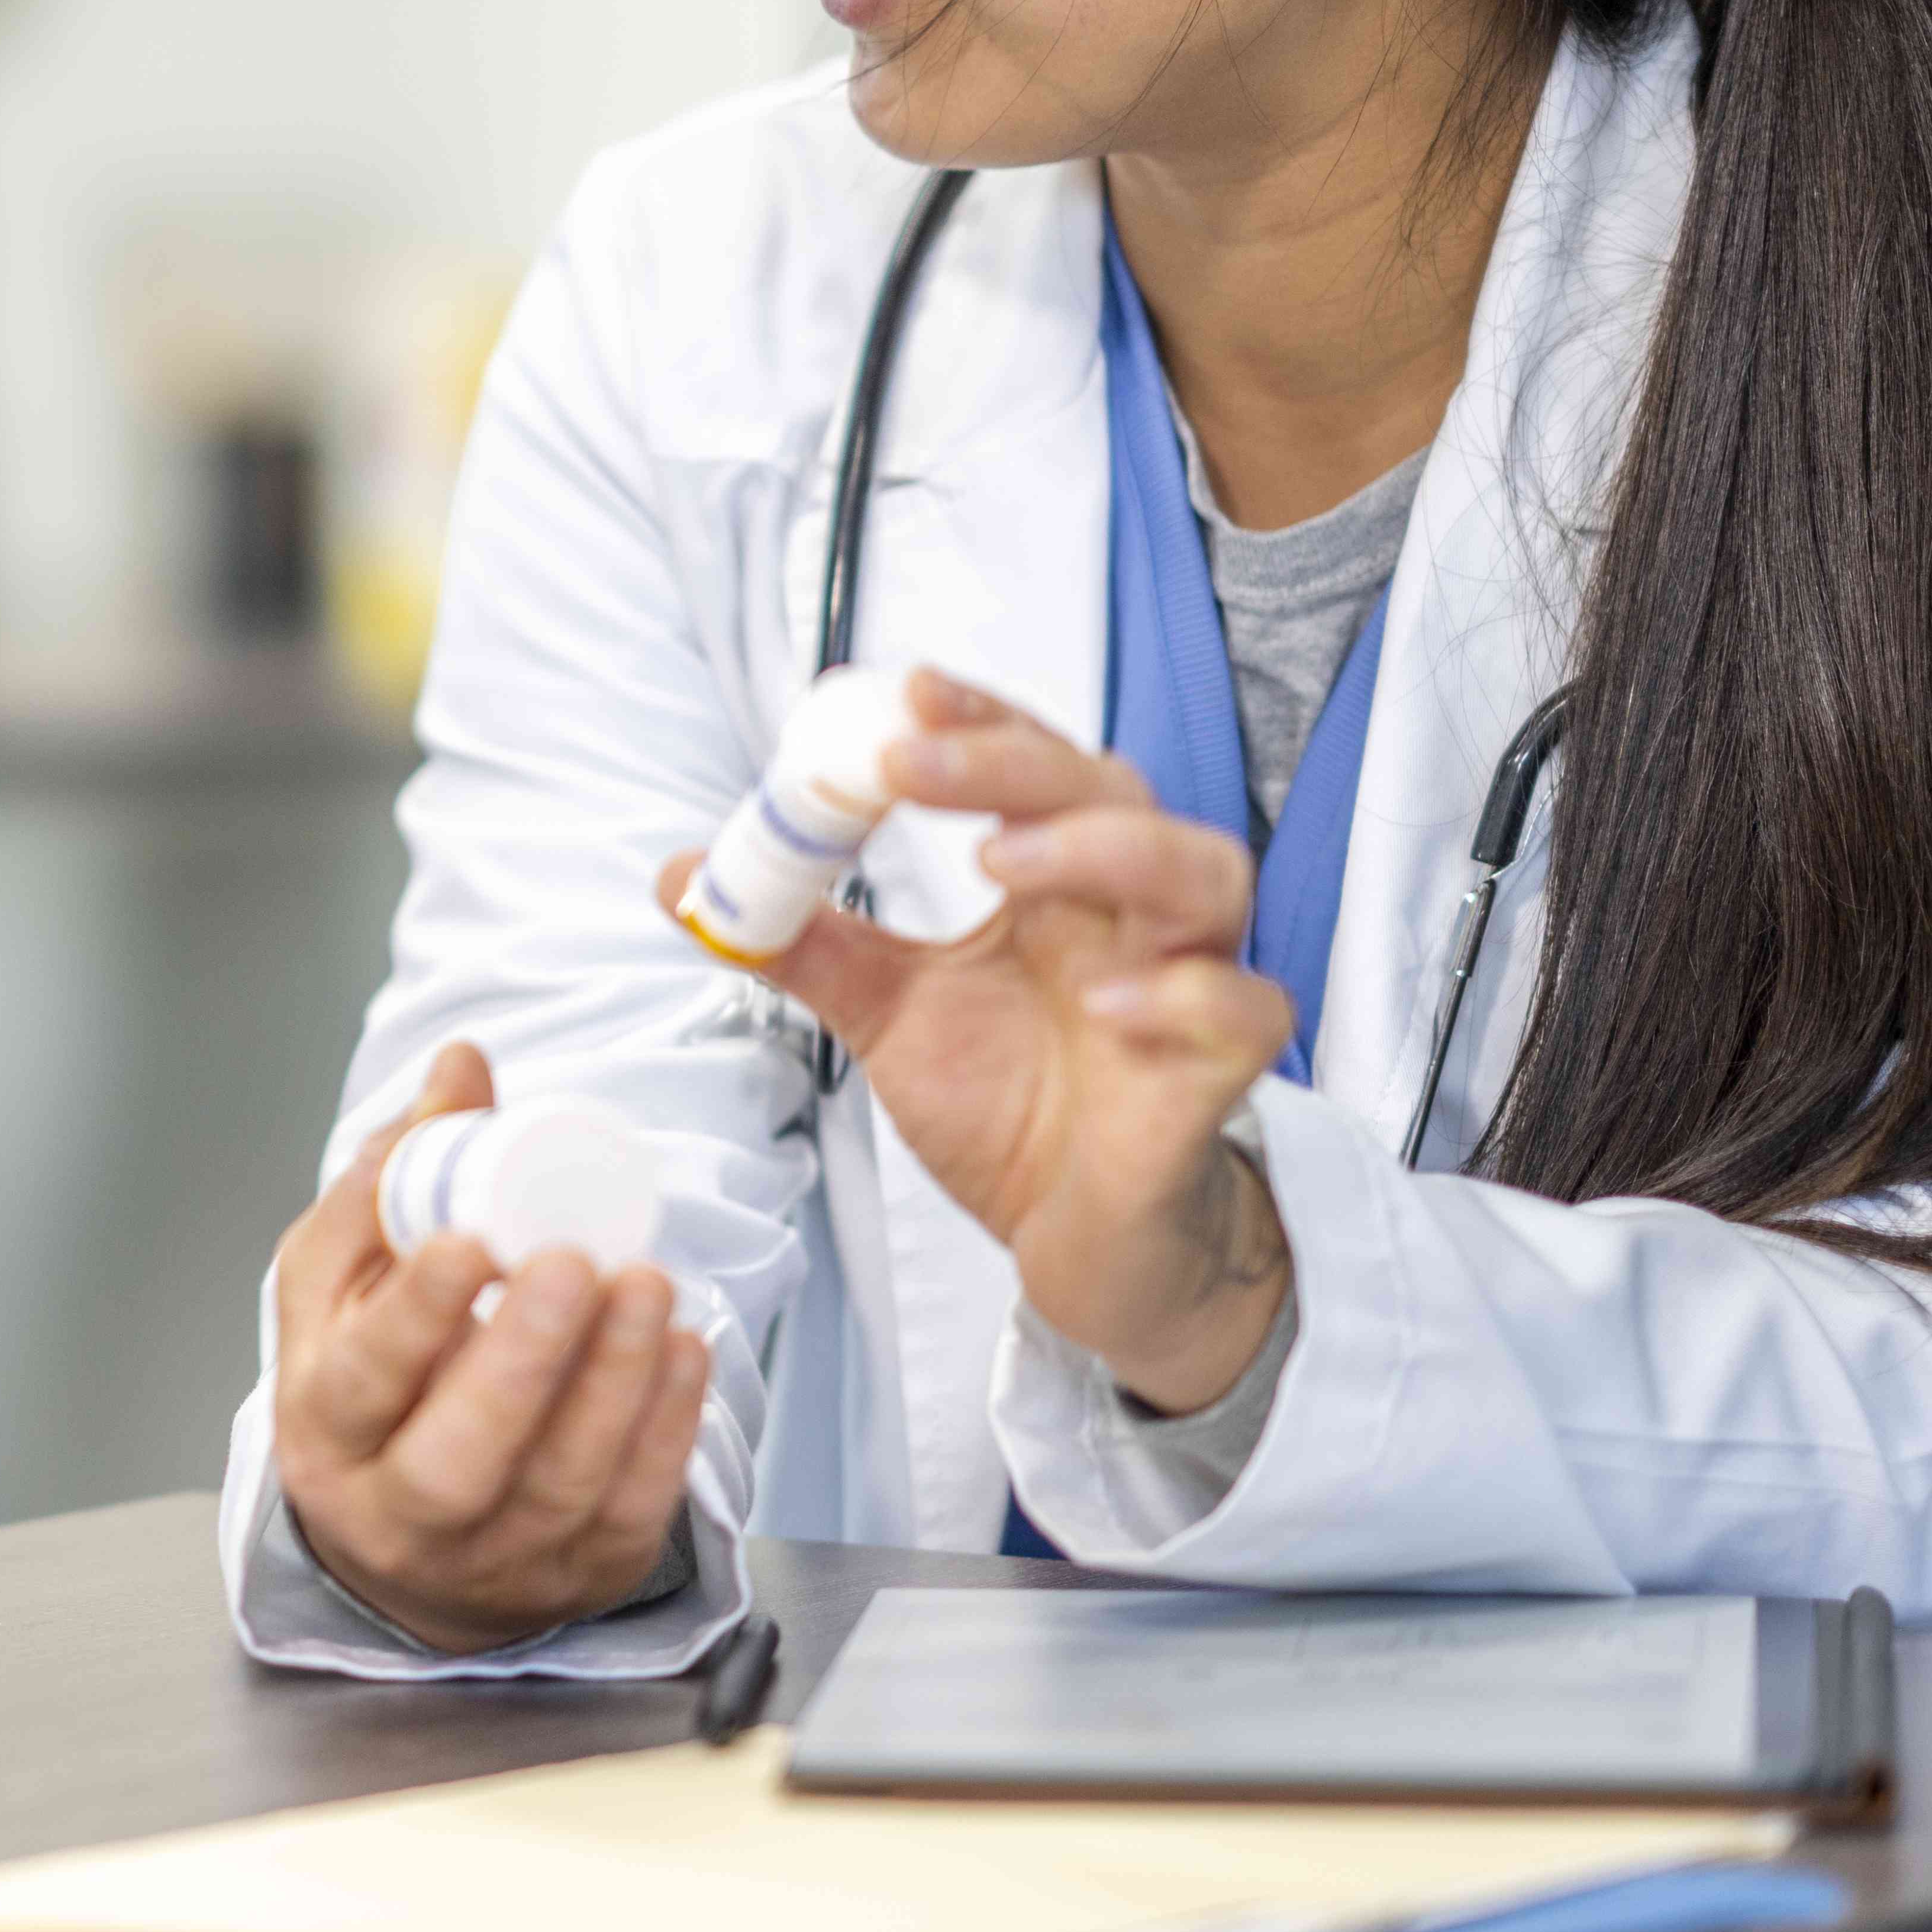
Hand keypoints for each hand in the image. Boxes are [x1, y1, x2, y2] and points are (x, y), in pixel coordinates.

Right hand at [267, 1041, 714, 1654]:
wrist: (410, 1536)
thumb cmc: (372, 1381)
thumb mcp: (345, 1279)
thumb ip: (395, 1175)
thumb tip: (464, 1067)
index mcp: (326, 1428)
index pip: (364, 1380)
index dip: (415, 1314)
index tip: (470, 1241)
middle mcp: (399, 1513)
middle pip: (460, 1459)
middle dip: (525, 1360)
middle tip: (576, 1263)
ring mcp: (496, 1557)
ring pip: (559, 1486)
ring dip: (615, 1381)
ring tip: (649, 1283)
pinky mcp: (581, 1573)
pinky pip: (630, 1512)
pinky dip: (665, 1429)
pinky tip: (680, 1348)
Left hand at [664, 668, 1286, 1411]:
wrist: (1077, 1238)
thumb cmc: (1011, 1108)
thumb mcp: (888, 1014)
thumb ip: (805, 942)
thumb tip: (686, 878)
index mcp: (1055, 885)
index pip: (1034, 764)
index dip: (979, 722)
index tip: (902, 693)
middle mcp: (1128, 916)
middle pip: (1112, 792)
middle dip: (1012, 764)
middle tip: (911, 766)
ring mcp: (1185, 986)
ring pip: (1205, 874)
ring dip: (1108, 850)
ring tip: (1002, 860)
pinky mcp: (1216, 1075)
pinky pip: (1246, 1011)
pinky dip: (1188, 994)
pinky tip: (1113, 1003)